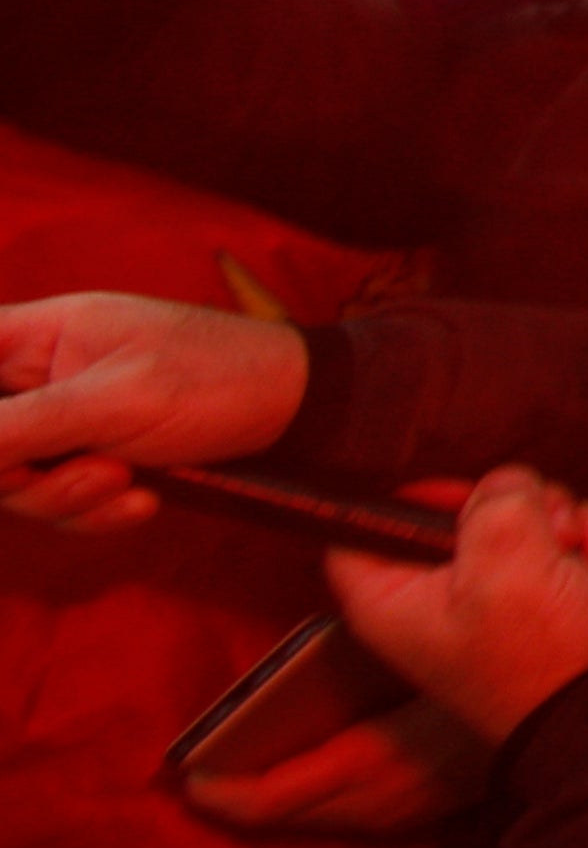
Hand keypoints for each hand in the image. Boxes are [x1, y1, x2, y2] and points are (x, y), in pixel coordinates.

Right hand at [0, 290, 309, 528]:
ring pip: (14, 483)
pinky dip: (97, 511)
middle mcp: (38, 377)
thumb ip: (18, 428)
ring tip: (127, 480)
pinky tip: (145, 497)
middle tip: (91, 472)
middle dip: (21, 476)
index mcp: (35, 336)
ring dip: (68, 499)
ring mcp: (64, 422)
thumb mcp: (112, 400)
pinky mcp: (93, 461)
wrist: (299, 415)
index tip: (5, 460)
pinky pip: (59, 504)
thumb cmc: (213, 379)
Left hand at [322, 465, 587, 745]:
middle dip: (542, 510)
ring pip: (545, 523)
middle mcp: (444, 596)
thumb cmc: (539, 655)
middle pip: (476, 512)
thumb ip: (498, 500)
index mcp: (397, 597)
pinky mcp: (559, 601)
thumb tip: (509, 486)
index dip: (416, 500)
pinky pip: (587, 546)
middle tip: (566, 535)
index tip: (469, 499)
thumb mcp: (508, 560)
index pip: (364, 531)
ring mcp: (506, 599)